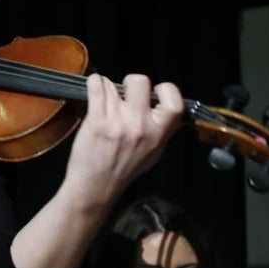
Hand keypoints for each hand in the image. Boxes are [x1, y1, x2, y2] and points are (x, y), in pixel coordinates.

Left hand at [64, 73, 183, 205]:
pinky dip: (94, 83)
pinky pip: (96, 87)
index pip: (174, 101)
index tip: (155, 91)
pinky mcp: (97, 121)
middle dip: (131, 83)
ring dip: (108, 88)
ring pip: (113, 85)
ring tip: (106, 101)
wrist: (97, 186)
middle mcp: (140, 125)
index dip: (165, 90)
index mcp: (158, 133)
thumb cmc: (124, 170)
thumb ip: (163, 129)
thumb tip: (168, 108)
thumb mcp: (154, 152)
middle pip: (140, 82)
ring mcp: (118, 122)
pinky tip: (95, 90)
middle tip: (126, 94)